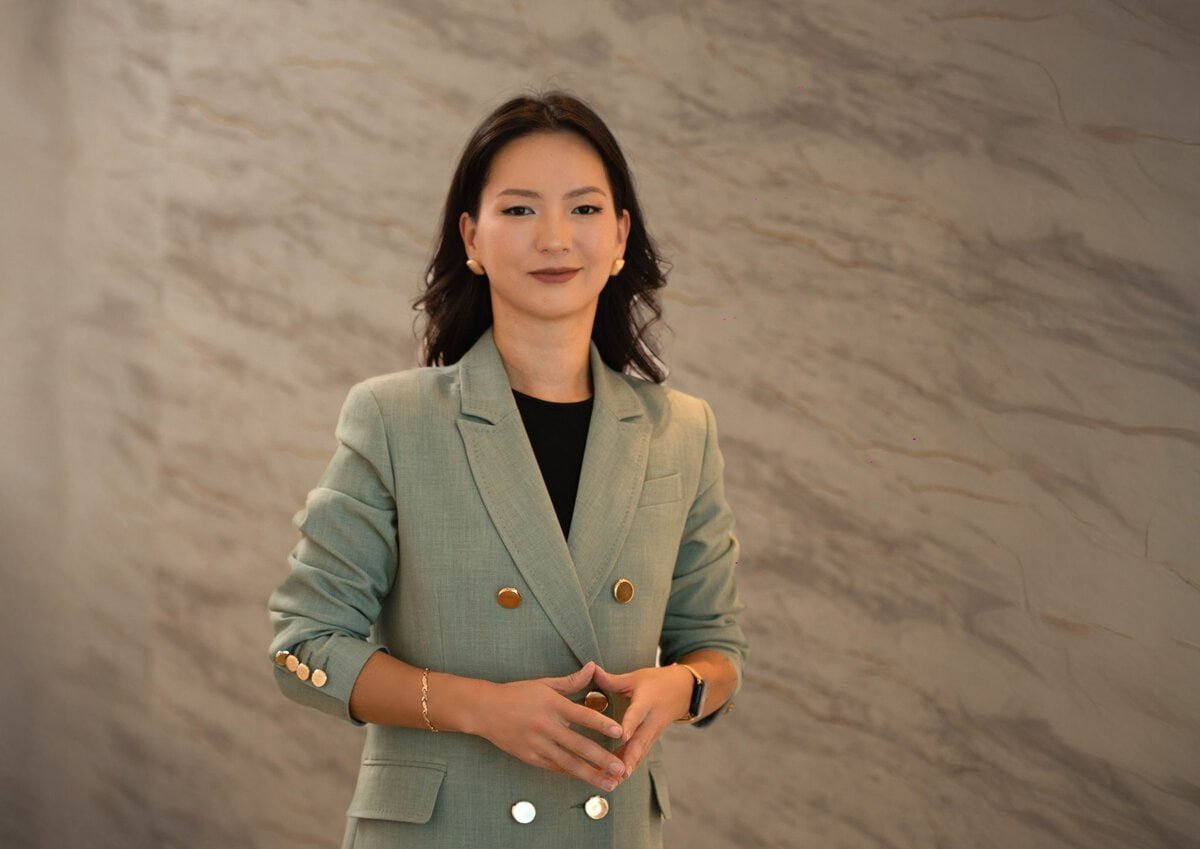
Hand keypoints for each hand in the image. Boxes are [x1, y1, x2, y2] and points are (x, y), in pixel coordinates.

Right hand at [473, 661, 629, 791]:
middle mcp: (546, 726)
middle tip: (621, 769)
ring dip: (591, 774)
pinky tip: (587, 780)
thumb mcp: (544, 684)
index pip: (582, 715)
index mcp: (552, 705)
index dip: (601, 724)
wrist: (484, 710)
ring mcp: (537, 744)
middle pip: (578, 745)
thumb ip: (571, 681)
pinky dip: (572, 774)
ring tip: (610, 783)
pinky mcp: (530, 757)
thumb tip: (593, 667)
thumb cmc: (517, 694)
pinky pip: (555, 768)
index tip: (619, 732)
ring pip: (568, 763)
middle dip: (602, 758)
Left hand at [591, 663, 693, 777]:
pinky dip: (628, 768)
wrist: (684, 692)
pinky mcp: (651, 742)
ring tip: (613, 782)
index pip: (637, 714)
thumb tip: (589, 668)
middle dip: (631, 757)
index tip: (622, 736)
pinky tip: (614, 781)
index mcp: (647, 701)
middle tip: (620, 772)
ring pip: (640, 754)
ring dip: (628, 768)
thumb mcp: (635, 677)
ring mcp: (654, 734)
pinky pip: (639, 757)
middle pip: (641, 741)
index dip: (630, 725)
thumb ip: (611, 679)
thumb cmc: (656, 682)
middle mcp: (652, 721)